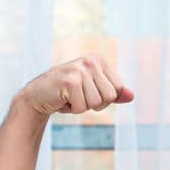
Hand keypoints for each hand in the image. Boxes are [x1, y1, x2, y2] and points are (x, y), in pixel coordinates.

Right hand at [18, 54, 134, 115]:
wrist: (38, 95)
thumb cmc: (68, 94)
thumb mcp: (93, 91)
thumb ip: (114, 93)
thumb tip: (132, 96)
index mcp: (99, 60)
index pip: (118, 88)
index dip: (105, 98)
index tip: (89, 92)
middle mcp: (90, 61)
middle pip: (109, 96)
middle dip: (95, 104)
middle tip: (79, 96)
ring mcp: (80, 69)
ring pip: (97, 103)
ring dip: (83, 106)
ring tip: (70, 97)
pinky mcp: (70, 81)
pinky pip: (83, 107)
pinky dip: (73, 109)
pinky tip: (63, 99)